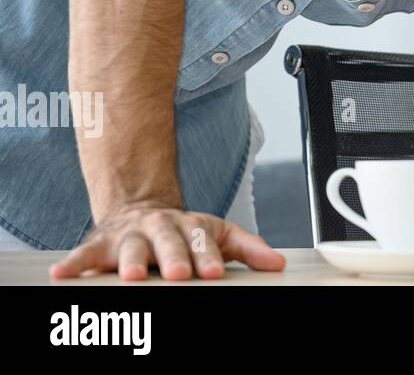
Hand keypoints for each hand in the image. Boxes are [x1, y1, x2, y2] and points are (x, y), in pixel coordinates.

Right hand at [49, 203, 285, 280]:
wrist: (140, 208)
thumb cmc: (183, 231)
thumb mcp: (218, 233)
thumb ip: (246, 248)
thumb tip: (278, 264)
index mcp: (191, 227)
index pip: (203, 242)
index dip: (209, 257)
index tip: (216, 272)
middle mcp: (161, 229)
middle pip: (169, 244)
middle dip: (174, 259)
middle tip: (180, 275)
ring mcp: (130, 236)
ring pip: (130, 248)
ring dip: (129, 262)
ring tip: (130, 276)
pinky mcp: (101, 244)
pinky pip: (85, 254)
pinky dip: (74, 262)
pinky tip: (63, 272)